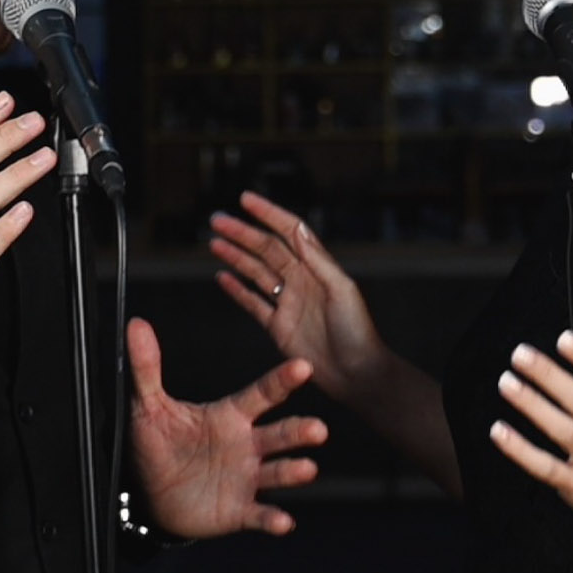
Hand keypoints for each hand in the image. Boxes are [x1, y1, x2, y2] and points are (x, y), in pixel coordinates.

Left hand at [125, 316, 326, 537]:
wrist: (152, 496)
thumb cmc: (159, 446)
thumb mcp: (148, 407)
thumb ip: (147, 368)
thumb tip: (136, 326)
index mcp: (230, 417)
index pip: (261, 395)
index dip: (281, 381)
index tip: (302, 367)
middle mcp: (247, 445)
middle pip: (280, 434)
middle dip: (300, 431)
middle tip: (317, 429)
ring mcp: (247, 478)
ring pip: (278, 472)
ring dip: (293, 471)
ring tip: (307, 469)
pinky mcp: (240, 510)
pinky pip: (260, 514)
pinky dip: (273, 519)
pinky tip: (283, 522)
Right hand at [208, 191, 384, 405]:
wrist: (356, 373)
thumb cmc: (357, 332)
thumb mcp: (342, 291)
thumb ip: (318, 260)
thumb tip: (298, 229)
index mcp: (316, 268)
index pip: (288, 232)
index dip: (267, 214)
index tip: (245, 200)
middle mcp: (301, 281)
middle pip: (266, 250)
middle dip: (241, 233)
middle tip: (217, 220)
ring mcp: (288, 303)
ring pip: (256, 272)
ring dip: (235, 256)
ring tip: (214, 243)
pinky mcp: (279, 327)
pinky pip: (253, 303)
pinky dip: (237, 290)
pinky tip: (222, 277)